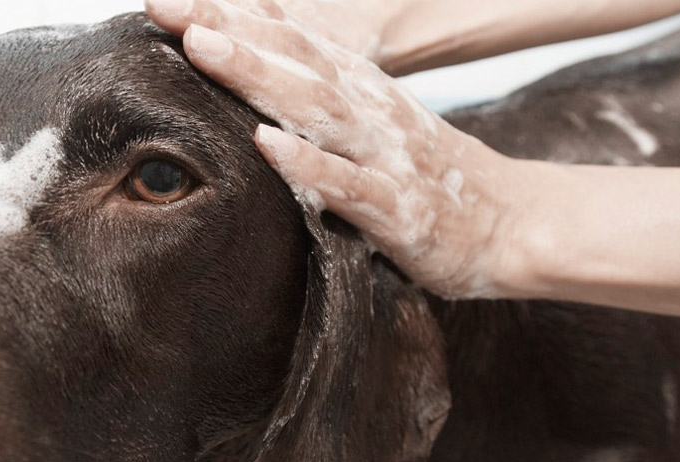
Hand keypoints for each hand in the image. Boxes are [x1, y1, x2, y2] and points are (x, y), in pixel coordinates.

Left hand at [145, 0, 555, 297]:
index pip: (288, 39)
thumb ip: (317, 87)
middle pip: (292, 59)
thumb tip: (255, 55)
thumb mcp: (370, 118)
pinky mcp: (399, 209)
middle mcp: (369, 110)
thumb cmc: (427, 173)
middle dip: (228, 30)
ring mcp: (384, 156)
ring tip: (202, 49)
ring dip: (258, 76)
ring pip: (315, 108)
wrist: (513, 221)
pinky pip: (348, 185)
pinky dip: (307, 164)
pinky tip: (266, 145)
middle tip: (166, 5)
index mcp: (359, 88)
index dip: (229, 14)